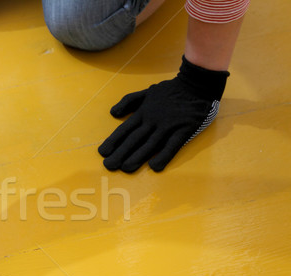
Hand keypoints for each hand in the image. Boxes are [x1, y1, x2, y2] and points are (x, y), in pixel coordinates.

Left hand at [98, 56, 228, 172]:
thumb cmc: (170, 90)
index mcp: (143, 112)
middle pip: (134, 139)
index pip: (125, 129)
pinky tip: (154, 166)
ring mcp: (168, 126)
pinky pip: (172, 145)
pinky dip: (163, 155)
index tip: (102, 152)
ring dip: (137, 157)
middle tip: (109, 165)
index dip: (113, 141)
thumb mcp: (146, 92)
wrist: (196, 84)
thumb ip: (129, 101)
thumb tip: (113, 113)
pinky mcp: (184, 130)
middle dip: (120, 153)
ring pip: (150, 144)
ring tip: (126, 168)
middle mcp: (153, 120)